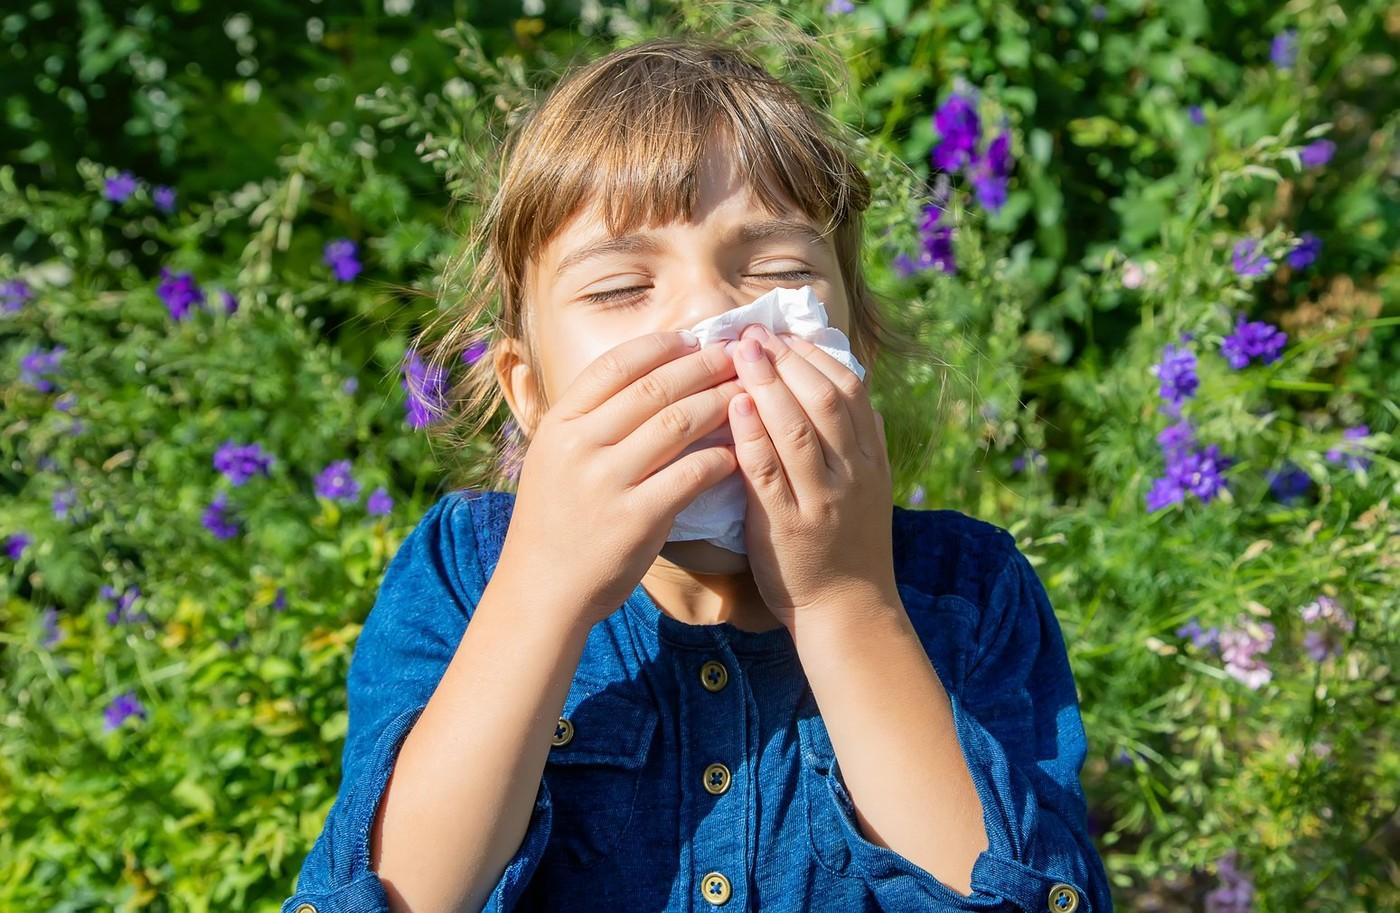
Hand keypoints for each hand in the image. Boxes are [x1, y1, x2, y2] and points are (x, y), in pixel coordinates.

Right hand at [500, 331, 742, 625]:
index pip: (615, 365)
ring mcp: (606, 481)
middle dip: (702, 366)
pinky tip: (740, 451)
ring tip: (746, 394)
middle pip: (654, 387)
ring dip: (719, 403)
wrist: (542, 591)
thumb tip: (645, 378)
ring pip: (677, 423)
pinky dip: (720, 457)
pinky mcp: (636, 518)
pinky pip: (691, 474)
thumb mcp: (554, 460)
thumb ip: (590, 422)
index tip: (694, 339)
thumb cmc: (556, 522)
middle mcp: (580, 445)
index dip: (660, 346)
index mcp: (559, 424)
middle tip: (735, 357)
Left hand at [725, 324, 897, 630]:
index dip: (815, 356)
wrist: (847, 611)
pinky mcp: (787, 525)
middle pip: (825, 399)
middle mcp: (851, 474)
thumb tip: (846, 385)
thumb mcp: (869, 488)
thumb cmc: (847, 545)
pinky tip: (734, 405)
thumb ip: (860, 441)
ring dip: (767, 384)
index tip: (784, 335)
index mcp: (871, 460)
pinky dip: (752, 433)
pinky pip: (768, 471)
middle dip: (787, 360)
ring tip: (740, 353)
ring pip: (798, 428)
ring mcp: (821, 499)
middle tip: (754, 333)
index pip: (850, 390)